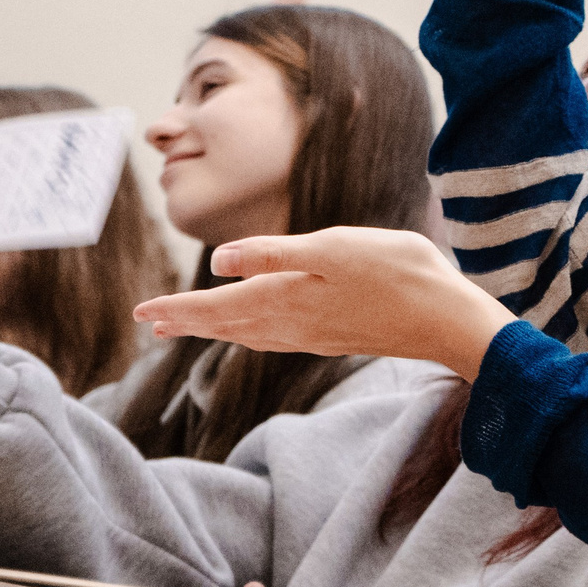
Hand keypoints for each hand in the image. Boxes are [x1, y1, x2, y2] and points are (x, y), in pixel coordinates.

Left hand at [135, 226, 514, 381]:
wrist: (446, 317)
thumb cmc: (398, 272)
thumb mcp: (335, 248)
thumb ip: (275, 254)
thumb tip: (218, 261)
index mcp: (286, 298)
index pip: (216, 308)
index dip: (177, 310)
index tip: (141, 314)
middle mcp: (293, 324)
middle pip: (226, 326)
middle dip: (187, 322)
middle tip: (151, 321)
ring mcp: (313, 334)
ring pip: (248, 335)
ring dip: (214, 330)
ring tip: (188, 327)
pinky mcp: (333, 336)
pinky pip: (272, 339)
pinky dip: (247, 333)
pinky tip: (252, 330)